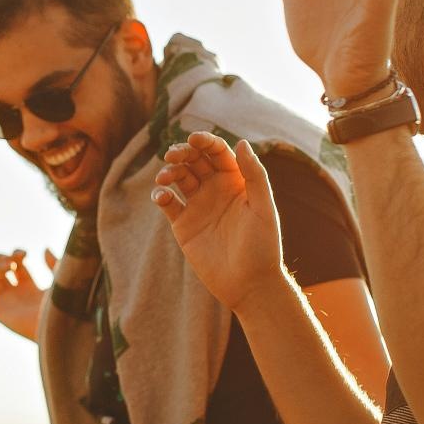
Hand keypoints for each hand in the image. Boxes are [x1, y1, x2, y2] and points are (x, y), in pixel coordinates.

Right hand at [0, 248, 52, 341]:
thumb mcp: (59, 281)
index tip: (24, 255)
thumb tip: (44, 249)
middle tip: (13, 262)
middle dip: (1, 260)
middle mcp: (14, 295)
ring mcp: (4, 303)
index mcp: (29, 287)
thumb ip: (53, 264)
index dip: (15, 255)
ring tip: (7, 270)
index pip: (14, 266)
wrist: (55, 328)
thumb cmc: (61, 308)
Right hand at [151, 133, 282, 310]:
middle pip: (194, 160)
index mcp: (236, 181)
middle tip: (173, 155)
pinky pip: (167, 203)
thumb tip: (242, 142)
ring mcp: (198, 206)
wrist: (249, 285)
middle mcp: (216, 190)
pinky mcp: (183, 225)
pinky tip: (161, 196)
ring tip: (165, 177)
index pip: (218, 153)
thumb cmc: (263, 247)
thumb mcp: (263, 208)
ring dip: (169, 171)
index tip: (194, 139)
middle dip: (182, 153)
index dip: (205, 141)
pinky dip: (160, 195)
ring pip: (178, 178)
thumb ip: (255, 175)